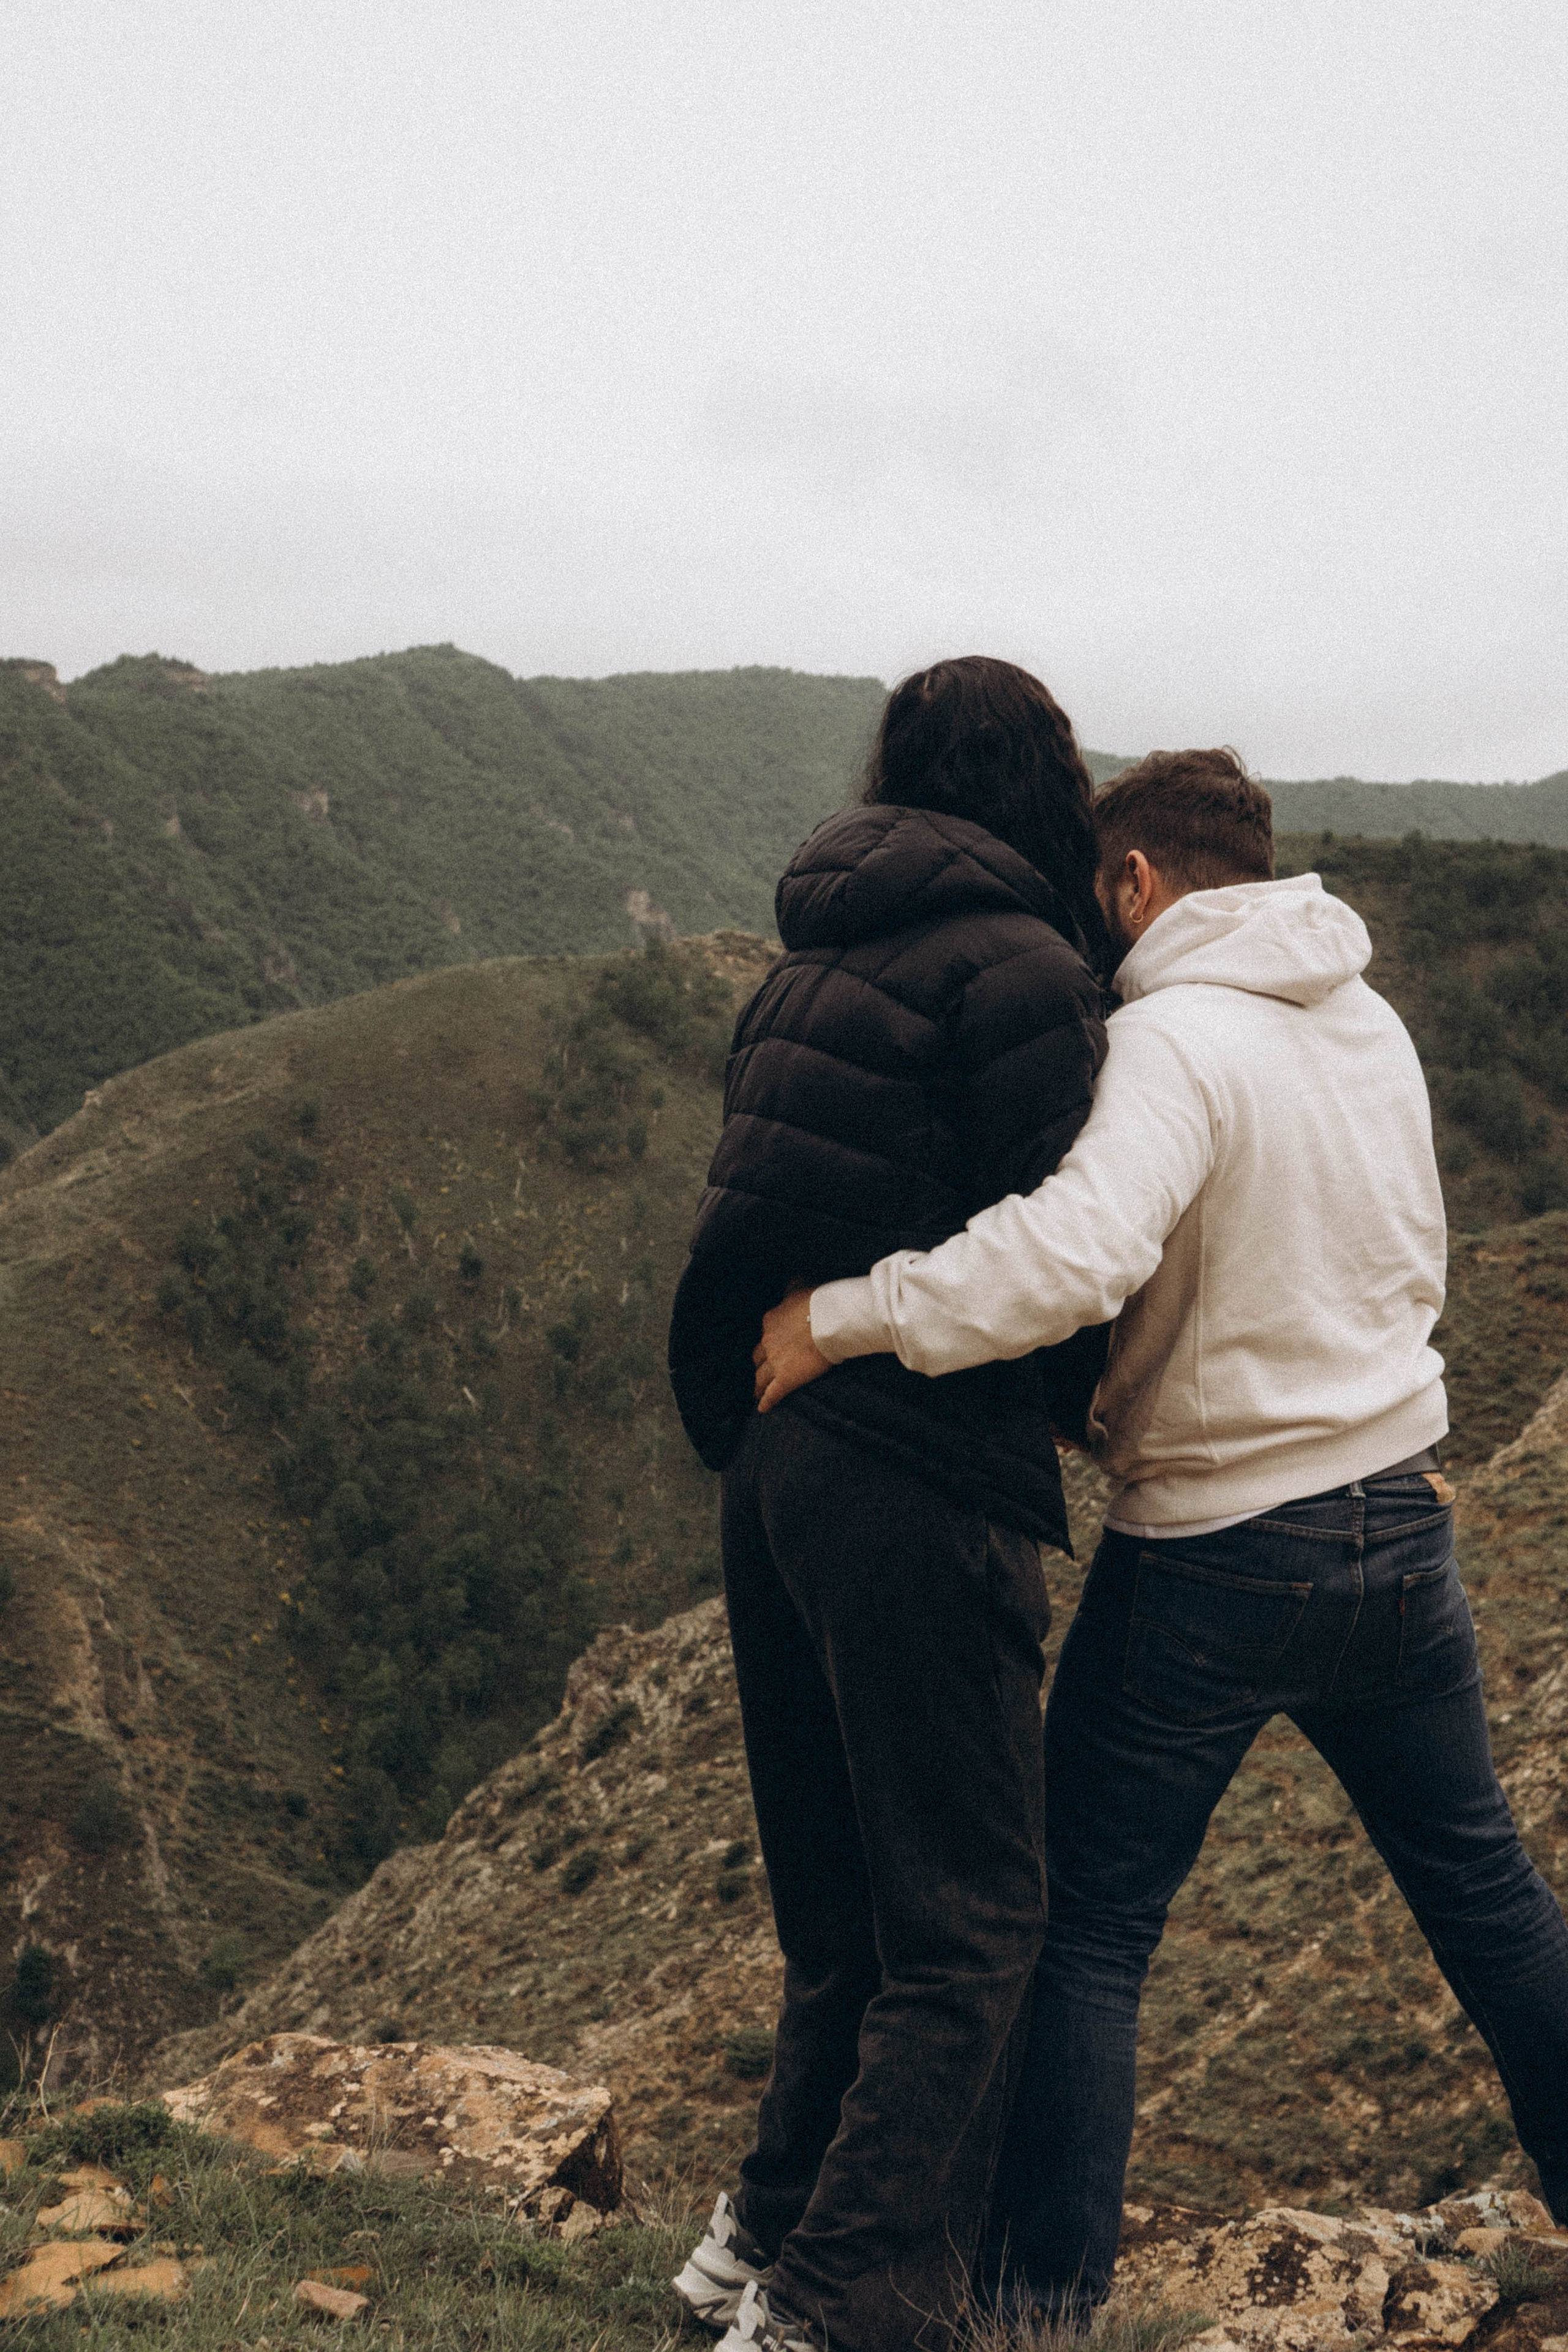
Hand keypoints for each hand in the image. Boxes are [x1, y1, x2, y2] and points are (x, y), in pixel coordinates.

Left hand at [753, 1288, 830, 1412]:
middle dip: (759, 1363)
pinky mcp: (786, 1379)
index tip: (772, 1346)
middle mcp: (768, 1342)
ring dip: (757, 1385)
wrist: (830, 1319)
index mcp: (771, 1321)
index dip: (768, 1342)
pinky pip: (772, 1394)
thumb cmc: (819, 1301)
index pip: (765, 1334)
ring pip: (760, 1377)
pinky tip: (763, 1408)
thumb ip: (792, 1287)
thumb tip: (790, 1281)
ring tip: (756, 1391)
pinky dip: (766, 1402)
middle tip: (761, 1369)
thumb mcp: (800, 1286)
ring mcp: (775, 1362)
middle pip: (758, 1357)